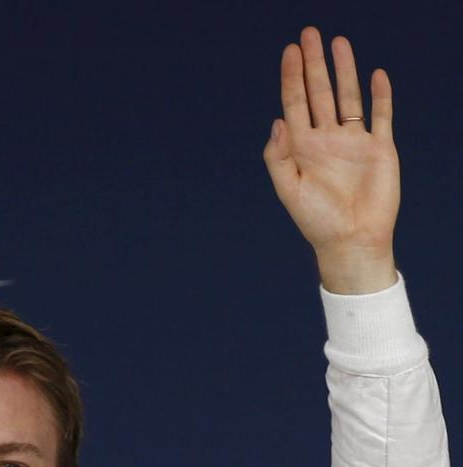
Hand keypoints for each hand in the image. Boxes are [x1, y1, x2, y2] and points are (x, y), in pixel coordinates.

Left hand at [262, 27, 398, 293]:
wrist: (352, 240)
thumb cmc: (316, 220)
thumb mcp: (288, 189)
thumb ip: (278, 156)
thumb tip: (278, 120)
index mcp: (302, 147)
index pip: (295, 103)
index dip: (292, 77)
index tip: (290, 52)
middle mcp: (327, 139)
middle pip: (320, 92)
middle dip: (315, 64)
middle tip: (310, 34)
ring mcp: (354, 142)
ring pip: (348, 97)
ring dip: (344, 70)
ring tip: (339, 43)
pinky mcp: (380, 148)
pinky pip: (381, 116)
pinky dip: (380, 95)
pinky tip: (375, 74)